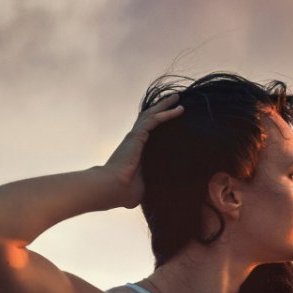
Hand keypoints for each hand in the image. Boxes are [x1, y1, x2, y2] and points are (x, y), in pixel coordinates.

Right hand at [101, 91, 184, 208]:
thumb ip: (152, 184)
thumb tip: (163, 194)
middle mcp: (135, 140)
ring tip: (177, 98)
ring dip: (165, 106)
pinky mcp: (138, 136)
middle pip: (150, 118)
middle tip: (175, 100)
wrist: (114, 188)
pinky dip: (166, 114)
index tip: (169, 118)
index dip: (158, 122)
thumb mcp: (144, 186)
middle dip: (162, 108)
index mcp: (136, 150)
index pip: (149, 132)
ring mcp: (136, 136)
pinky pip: (154, 120)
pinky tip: (179, 110)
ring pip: (152, 114)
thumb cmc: (125, 192)